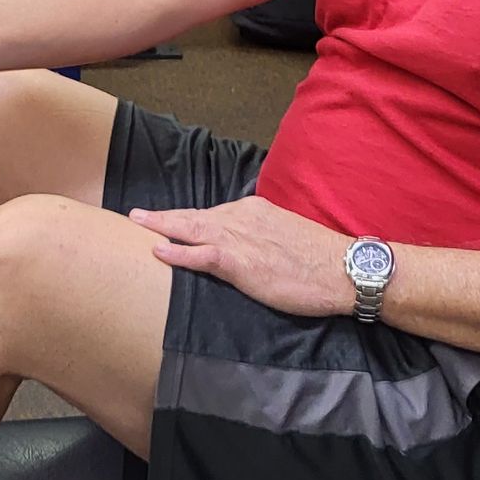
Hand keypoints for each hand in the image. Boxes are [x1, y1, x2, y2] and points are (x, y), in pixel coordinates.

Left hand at [128, 196, 349, 318]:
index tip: (172, 218)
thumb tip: (252, 245)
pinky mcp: (239, 263)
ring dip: (161, 226)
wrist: (342, 269)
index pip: (214, 213)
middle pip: (195, 216)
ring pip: (191, 229)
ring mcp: (239, 238)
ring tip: (137, 223)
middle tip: (137, 214)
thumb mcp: (286, 235)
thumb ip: (263, 236)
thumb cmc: (320, 259)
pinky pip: (200, 256)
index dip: (189, 217)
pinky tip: (158, 250)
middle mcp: (242, 217)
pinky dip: (177, 253)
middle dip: (165, 215)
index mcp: (254, 210)